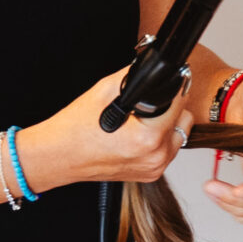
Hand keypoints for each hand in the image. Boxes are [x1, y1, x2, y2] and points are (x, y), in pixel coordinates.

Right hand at [23, 66, 193, 188]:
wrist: (58, 156)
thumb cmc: (75, 128)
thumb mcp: (105, 90)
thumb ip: (135, 76)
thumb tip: (155, 66)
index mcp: (148, 138)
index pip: (180, 102)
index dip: (176, 86)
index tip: (173, 80)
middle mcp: (155, 157)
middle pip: (184, 120)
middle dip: (171, 107)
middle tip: (149, 103)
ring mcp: (154, 169)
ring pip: (178, 135)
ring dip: (166, 124)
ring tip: (141, 120)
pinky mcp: (150, 175)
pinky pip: (167, 150)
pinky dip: (159, 140)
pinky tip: (137, 134)